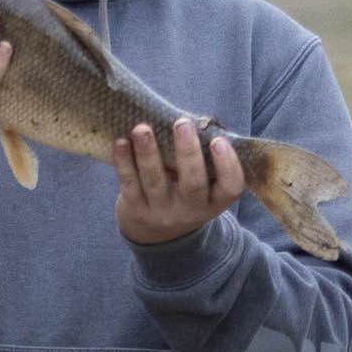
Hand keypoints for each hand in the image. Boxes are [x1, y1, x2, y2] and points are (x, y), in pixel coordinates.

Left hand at [112, 117, 245, 246]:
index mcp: (214, 201)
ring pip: (155, 182)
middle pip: (193, 184)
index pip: (230, 188)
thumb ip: (203, 158)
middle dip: (188, 152)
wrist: (154, 231)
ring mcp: (162, 212)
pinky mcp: (136, 210)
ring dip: (148, 153)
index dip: (227, 165)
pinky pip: (130, 184)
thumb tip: (195, 120)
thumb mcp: (203, 185)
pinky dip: (124, 162)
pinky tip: (121, 142)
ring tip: (142, 129)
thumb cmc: (184, 192)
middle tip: (182, 123)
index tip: (218, 140)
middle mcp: (190, 210)